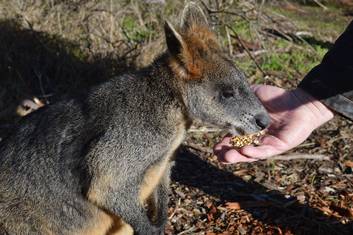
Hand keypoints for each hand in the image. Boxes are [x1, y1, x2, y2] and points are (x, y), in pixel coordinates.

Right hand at [214, 85, 333, 162]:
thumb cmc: (277, 97)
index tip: (214, 148)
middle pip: (239, 151)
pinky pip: (265, 151)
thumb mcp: (255, 94)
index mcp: (249, 129)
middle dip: (228, 154)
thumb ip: (242, 97)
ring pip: (250, 155)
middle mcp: (256, 139)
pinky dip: (254, 152)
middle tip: (217, 156)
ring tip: (227, 157)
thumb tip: (226, 95)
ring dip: (238, 157)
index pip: (233, 140)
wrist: (298, 100)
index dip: (224, 145)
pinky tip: (244, 151)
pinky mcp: (278, 146)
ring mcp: (267, 144)